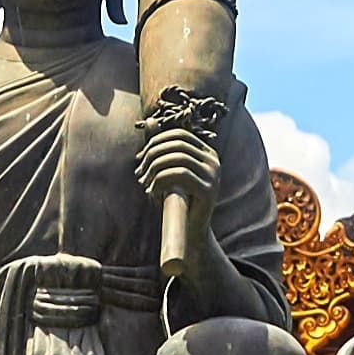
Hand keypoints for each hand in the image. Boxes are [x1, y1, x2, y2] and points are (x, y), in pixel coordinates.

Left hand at [136, 102, 222, 218]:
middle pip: (177, 144)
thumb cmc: (177, 200)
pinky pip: (181, 174)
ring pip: (178, 158)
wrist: (190, 232)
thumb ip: (161, 148)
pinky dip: (161, 180)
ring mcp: (214, 175)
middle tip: (139, 172)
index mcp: (206, 153)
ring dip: (155, 169)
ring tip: (145, 183)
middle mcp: (214, 161)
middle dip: (153, 155)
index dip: (156, 142)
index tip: (140, 159)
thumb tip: (149, 122)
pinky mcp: (209, 190)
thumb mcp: (169, 172)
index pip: (179, 135)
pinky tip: (153, 192)